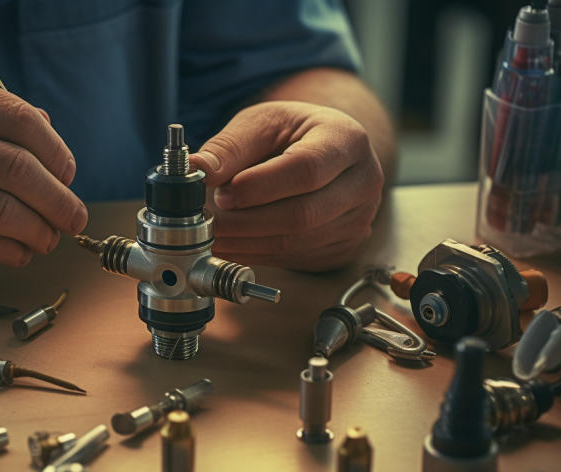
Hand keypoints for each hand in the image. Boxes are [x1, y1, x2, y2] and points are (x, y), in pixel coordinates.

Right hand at [0, 70, 86, 266]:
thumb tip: (52, 139)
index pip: (20, 121)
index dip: (57, 154)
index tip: (68, 176)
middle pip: (17, 169)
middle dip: (58, 200)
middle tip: (73, 217)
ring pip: (2, 211)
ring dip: (39, 231)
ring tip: (49, 239)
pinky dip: (11, 251)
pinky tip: (19, 252)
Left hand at [189, 101, 383, 271]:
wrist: (323, 154)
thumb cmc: (292, 133)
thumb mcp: (261, 123)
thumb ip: (230, 146)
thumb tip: (197, 169)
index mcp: (346, 140)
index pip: (307, 169)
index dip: (260, 187)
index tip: (223, 192)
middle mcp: (363, 182)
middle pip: (303, 214)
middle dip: (247, 220)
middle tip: (210, 217)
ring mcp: (357, 220)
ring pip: (297, 243)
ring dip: (246, 243)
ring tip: (212, 232)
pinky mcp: (343, 246)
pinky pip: (294, 259)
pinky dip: (255, 254)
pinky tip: (231, 244)